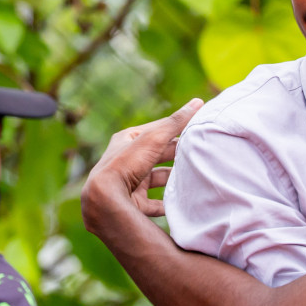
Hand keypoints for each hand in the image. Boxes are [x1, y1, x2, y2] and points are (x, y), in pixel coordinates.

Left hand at [81, 98, 203, 234]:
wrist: (106, 200)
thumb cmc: (127, 163)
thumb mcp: (154, 138)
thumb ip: (176, 122)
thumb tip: (198, 102)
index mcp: (126, 141)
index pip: (155, 131)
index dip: (174, 129)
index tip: (194, 130)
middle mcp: (126, 161)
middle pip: (156, 155)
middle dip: (174, 155)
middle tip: (196, 153)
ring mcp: (129, 183)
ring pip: (156, 179)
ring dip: (172, 178)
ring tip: (192, 177)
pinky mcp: (133, 203)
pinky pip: (154, 203)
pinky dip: (166, 204)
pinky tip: (179, 203)